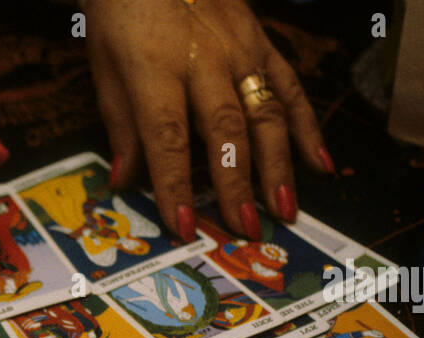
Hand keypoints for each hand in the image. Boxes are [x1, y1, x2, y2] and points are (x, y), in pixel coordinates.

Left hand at [84, 0, 331, 239]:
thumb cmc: (122, 14)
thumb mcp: (105, 65)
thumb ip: (120, 125)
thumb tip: (125, 182)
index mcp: (156, 67)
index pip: (168, 136)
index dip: (175, 185)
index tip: (182, 226)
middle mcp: (205, 59)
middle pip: (226, 131)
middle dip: (237, 185)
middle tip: (246, 230)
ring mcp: (241, 49)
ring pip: (267, 113)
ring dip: (279, 167)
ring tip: (285, 211)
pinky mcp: (263, 42)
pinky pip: (290, 88)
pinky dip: (307, 129)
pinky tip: (319, 165)